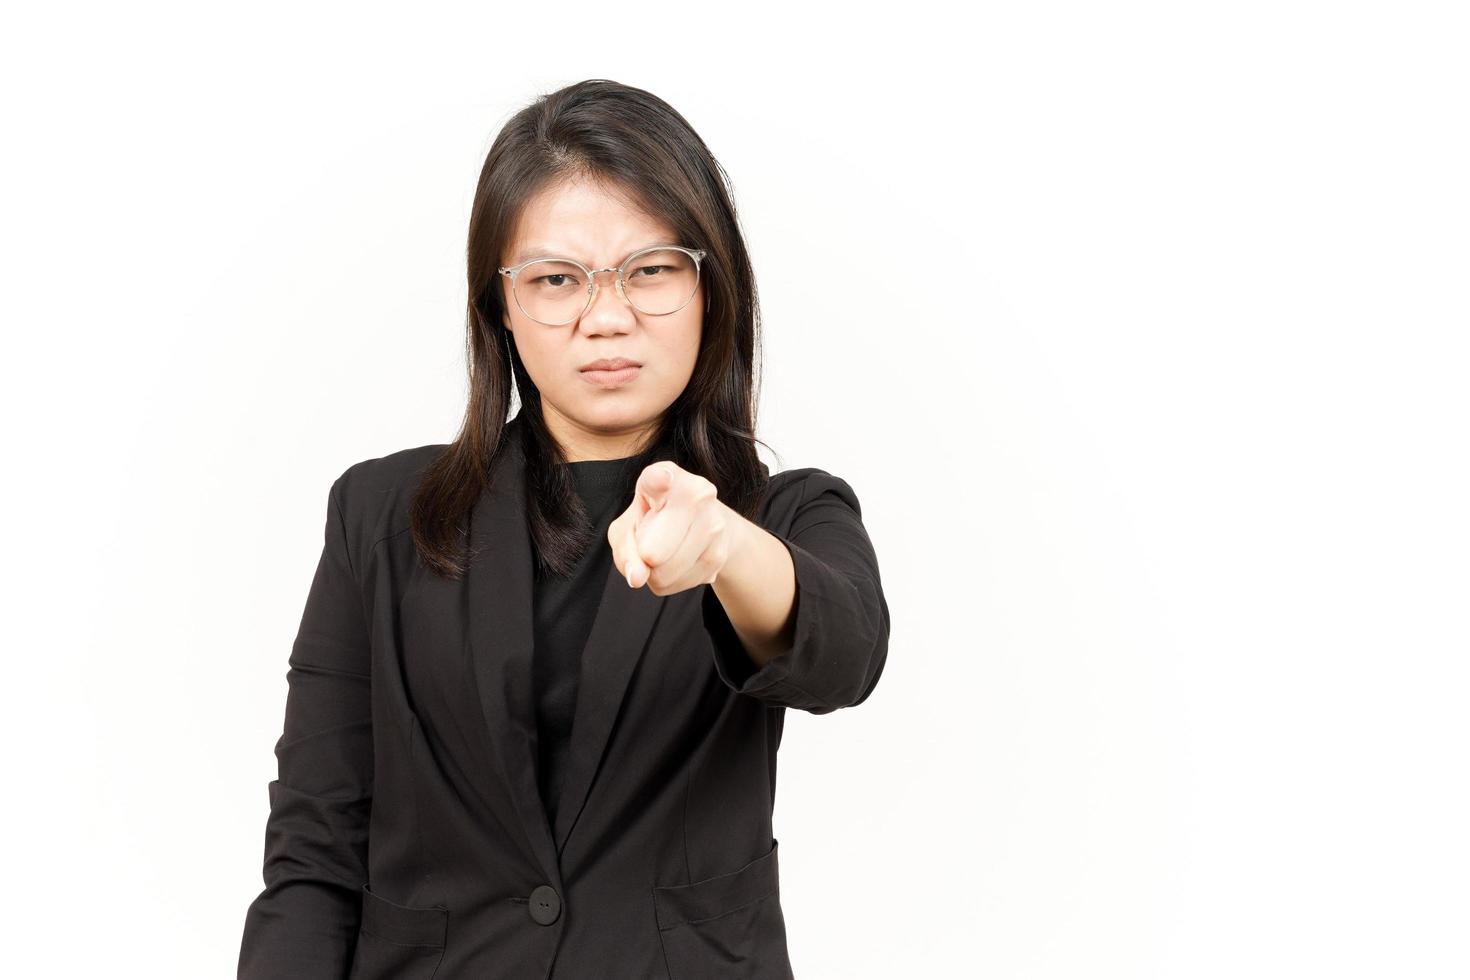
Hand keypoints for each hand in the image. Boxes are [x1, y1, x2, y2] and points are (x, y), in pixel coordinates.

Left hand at [608, 460, 741, 594]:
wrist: (701, 524)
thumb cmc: (653, 520)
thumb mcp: (626, 528)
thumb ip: (624, 550)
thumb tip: (637, 578)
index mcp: (666, 475)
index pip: (659, 478)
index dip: (659, 481)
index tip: (662, 480)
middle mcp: (697, 493)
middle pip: (653, 551)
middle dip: (642, 558)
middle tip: (648, 542)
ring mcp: (714, 523)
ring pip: (666, 573)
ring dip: (657, 573)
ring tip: (665, 550)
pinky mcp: (722, 552)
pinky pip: (682, 583)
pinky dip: (673, 580)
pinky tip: (679, 560)